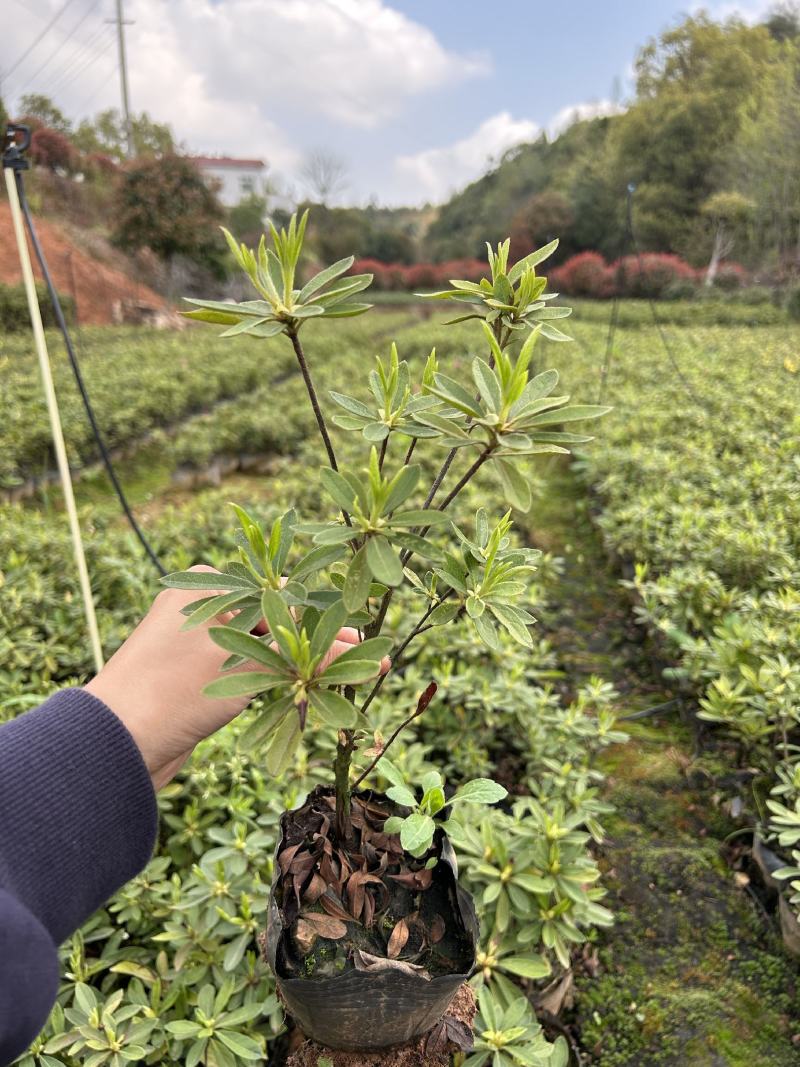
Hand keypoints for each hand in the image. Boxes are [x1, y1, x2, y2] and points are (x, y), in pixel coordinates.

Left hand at [85, 566, 388, 790]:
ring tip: (344, 681)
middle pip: (274, 622)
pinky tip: (303, 696)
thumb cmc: (174, 692)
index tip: (362, 639)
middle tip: (366, 663)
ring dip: (299, 667)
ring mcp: (194, 646)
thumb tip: (356, 647)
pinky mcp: (193, 680)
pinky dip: (272, 683)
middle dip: (318, 644)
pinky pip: (244, 674)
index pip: (279, 595)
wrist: (112, 746)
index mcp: (205, 586)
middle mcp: (199, 608)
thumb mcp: (247, 666)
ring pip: (261, 650)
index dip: (324, 620)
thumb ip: (301, 652)